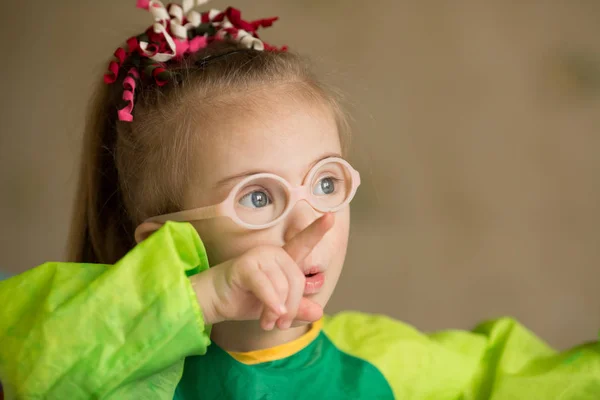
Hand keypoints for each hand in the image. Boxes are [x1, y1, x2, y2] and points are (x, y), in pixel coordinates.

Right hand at [191, 213, 334, 329]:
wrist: (214, 301)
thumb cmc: (246, 299)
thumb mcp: (277, 308)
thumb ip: (297, 309)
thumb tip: (319, 312)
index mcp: (284, 260)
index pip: (303, 243)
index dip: (317, 230)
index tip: (331, 216)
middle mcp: (274, 253)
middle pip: (297, 280)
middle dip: (292, 307)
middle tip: (280, 323)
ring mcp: (259, 256)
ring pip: (283, 286)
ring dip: (278, 311)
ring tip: (267, 322)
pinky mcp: (245, 266)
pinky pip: (266, 287)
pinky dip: (271, 304)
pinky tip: (269, 318)